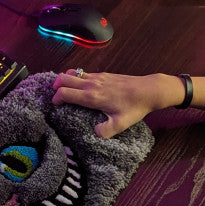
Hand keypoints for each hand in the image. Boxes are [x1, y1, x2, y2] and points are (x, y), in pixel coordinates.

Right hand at [52, 70, 185, 138]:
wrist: (149, 90)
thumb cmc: (134, 107)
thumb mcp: (121, 124)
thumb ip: (106, 131)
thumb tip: (94, 133)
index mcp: (92, 97)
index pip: (65, 92)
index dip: (56, 98)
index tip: (55, 105)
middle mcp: (91, 84)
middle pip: (63, 78)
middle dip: (55, 86)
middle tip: (56, 95)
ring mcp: (96, 77)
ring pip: (71, 73)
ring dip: (64, 79)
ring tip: (64, 89)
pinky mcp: (102, 74)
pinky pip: (82, 72)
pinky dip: (75, 77)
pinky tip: (80, 86)